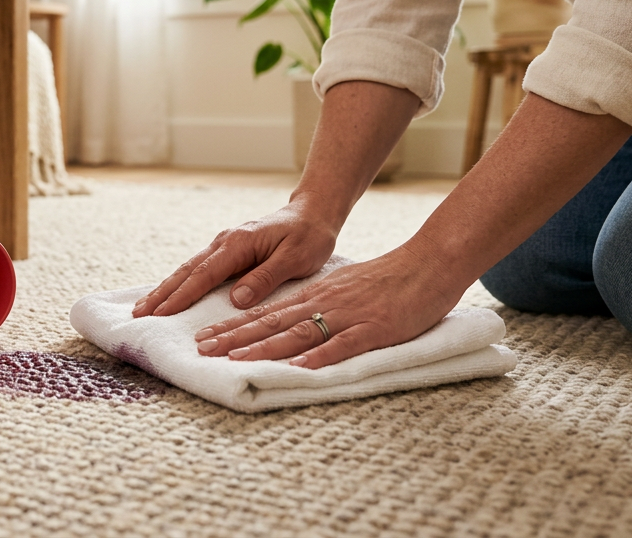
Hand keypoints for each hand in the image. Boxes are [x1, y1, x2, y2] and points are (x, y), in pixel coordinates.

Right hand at [132, 196, 340, 317]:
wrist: (312, 214)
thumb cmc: (308, 237)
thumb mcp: (296, 258)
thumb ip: (265, 277)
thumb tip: (236, 299)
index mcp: (239, 243)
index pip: (204, 274)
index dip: (182, 296)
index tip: (161, 314)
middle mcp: (225, 242)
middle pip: (187, 271)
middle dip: (162, 294)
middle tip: (138, 314)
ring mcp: (223, 245)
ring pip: (188, 269)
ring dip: (165, 289)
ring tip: (143, 307)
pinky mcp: (227, 252)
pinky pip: (197, 269)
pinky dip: (179, 283)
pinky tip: (168, 295)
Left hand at [191, 244, 463, 368]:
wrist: (429, 264)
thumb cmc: (389, 280)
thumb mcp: (344, 287)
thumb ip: (318, 303)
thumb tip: (291, 321)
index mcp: (316, 295)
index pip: (266, 312)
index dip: (233, 326)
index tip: (204, 338)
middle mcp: (324, 303)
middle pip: (271, 322)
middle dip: (234, 337)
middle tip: (202, 350)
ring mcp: (347, 316)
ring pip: (298, 333)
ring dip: (264, 347)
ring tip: (235, 359)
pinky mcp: (373, 328)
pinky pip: (343, 344)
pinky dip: (320, 356)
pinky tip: (299, 369)